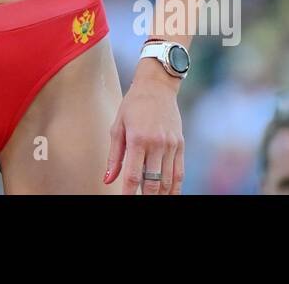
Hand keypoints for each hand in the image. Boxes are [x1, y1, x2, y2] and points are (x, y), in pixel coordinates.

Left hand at [104, 62, 184, 193]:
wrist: (157, 86)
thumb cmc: (133, 105)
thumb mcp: (118, 127)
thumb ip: (114, 156)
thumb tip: (108, 179)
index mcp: (137, 139)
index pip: (133, 175)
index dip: (128, 193)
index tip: (124, 200)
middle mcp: (156, 143)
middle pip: (152, 182)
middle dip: (145, 197)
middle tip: (139, 202)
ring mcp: (171, 145)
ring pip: (167, 181)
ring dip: (159, 195)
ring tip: (151, 199)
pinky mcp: (180, 145)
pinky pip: (179, 173)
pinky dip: (174, 188)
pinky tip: (168, 195)